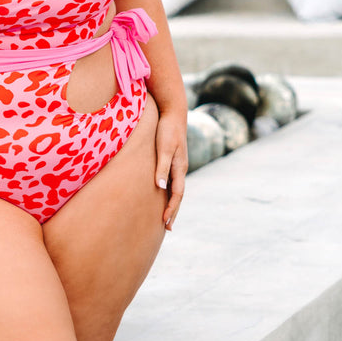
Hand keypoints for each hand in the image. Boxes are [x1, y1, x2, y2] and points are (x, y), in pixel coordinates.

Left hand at [154, 107, 186, 231]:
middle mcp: (180, 169)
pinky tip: (164, 195)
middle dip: (173, 211)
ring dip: (173, 204)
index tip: (165, 222)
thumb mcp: (163, 149)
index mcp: (180, 168)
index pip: (177, 195)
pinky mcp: (173, 160)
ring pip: (177, 189)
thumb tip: (161, 188)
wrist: (173, 112)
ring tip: (167, 217)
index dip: (171, 209)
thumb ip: (162, 168)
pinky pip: (172, 181)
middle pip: (179, 195)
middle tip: (168, 228)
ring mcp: (178, 165)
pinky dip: (170, 192)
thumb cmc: (167, 130)